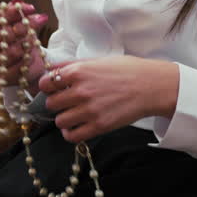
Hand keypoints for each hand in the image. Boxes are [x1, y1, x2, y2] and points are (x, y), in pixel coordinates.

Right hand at [0, 0, 48, 89]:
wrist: (26, 63)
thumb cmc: (19, 39)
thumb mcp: (18, 23)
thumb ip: (17, 12)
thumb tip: (17, 1)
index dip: (6, 14)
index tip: (27, 8)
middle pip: (0, 37)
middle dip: (21, 26)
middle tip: (37, 20)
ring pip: (11, 52)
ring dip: (27, 43)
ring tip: (35, 39)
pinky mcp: (2, 80)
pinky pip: (19, 67)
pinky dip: (29, 59)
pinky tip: (33, 55)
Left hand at [37, 56, 178, 142]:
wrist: (151, 86)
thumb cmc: (126, 70)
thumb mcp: (98, 60)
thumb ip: (73, 65)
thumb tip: (52, 68)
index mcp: (78, 71)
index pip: (45, 83)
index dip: (47, 87)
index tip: (54, 89)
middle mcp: (80, 91)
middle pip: (50, 103)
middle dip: (56, 103)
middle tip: (66, 103)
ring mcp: (89, 110)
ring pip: (59, 121)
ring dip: (64, 119)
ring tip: (74, 115)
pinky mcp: (99, 126)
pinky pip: (72, 136)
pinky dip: (71, 133)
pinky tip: (78, 127)